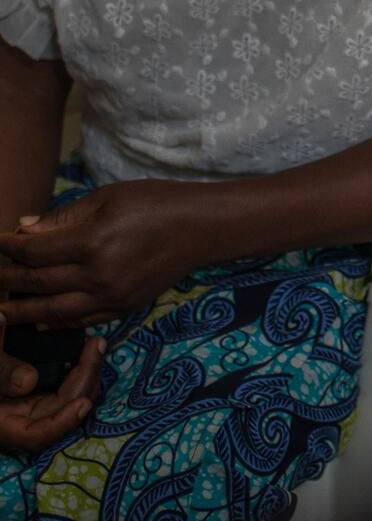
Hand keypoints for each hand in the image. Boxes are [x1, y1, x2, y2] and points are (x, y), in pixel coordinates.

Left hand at [0, 181, 199, 328]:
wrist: (202, 227)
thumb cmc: (157, 202)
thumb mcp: (109, 197)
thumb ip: (63, 217)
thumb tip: (23, 230)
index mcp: (92, 242)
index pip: (33, 252)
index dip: (7, 248)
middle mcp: (98, 276)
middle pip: (37, 284)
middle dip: (6, 280)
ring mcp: (111, 297)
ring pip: (52, 312)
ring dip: (21, 311)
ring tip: (0, 309)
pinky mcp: (124, 308)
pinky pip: (80, 321)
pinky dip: (54, 323)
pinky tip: (40, 320)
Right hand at [0, 327, 104, 451]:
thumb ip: (0, 372)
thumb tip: (28, 381)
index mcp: (2, 424)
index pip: (36, 436)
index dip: (61, 424)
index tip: (83, 404)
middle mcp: (17, 420)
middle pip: (61, 412)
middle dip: (85, 381)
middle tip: (96, 346)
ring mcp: (28, 406)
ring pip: (67, 399)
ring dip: (86, 374)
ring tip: (95, 344)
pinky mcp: (36, 392)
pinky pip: (63, 387)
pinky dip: (77, 371)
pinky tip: (86, 350)